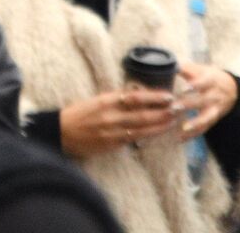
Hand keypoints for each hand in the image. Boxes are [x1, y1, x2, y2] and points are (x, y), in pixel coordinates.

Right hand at [57, 85, 179, 156]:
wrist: (61, 132)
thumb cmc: (78, 113)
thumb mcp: (96, 100)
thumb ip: (116, 98)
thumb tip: (138, 94)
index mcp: (106, 100)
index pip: (135, 97)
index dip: (154, 97)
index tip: (168, 95)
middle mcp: (110, 116)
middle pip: (142, 114)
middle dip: (162, 111)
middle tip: (178, 108)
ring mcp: (111, 132)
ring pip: (141, 129)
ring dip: (158, 125)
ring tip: (172, 120)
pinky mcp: (111, 145)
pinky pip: (133, 140)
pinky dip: (146, 136)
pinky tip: (157, 133)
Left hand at [177, 63, 239, 139]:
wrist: (232, 90)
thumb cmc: (208, 77)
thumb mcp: (201, 69)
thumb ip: (185, 67)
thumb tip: (168, 63)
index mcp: (211, 80)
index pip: (204, 82)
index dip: (195, 85)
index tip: (184, 89)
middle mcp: (214, 96)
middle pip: (203, 101)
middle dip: (189, 105)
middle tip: (174, 107)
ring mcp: (214, 110)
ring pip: (206, 118)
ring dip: (195, 123)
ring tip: (183, 128)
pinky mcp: (212, 120)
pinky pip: (203, 129)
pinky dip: (192, 135)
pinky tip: (180, 139)